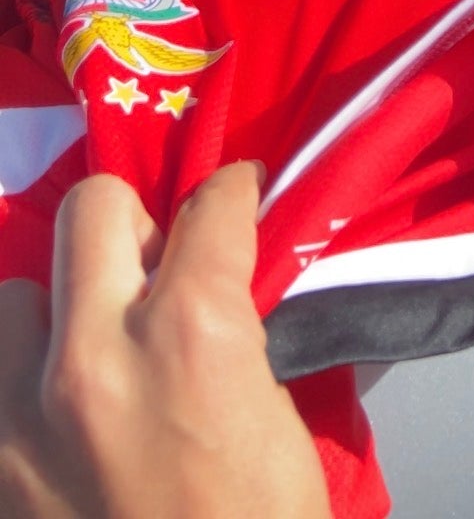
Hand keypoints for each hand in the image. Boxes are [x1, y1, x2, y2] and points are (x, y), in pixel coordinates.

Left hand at [0, 163, 330, 518]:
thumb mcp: (284, 438)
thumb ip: (241, 348)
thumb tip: (223, 299)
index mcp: (194, 337)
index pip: (209, 208)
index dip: (229, 197)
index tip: (230, 200)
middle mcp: (96, 356)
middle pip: (91, 211)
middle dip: (129, 229)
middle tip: (151, 271)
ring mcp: (19, 420)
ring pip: (10, 298)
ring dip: (50, 321)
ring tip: (81, 363)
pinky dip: (15, 397)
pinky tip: (48, 428)